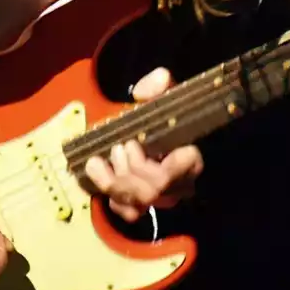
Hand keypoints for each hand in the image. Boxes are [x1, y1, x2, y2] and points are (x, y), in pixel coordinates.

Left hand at [81, 66, 203, 222]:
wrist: (147, 133)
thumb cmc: (159, 119)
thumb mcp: (162, 98)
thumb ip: (160, 86)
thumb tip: (160, 77)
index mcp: (190, 156)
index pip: (186, 166)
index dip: (167, 161)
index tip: (136, 143)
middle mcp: (178, 184)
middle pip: (154, 190)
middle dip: (131, 169)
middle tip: (119, 146)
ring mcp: (159, 198)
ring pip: (138, 204)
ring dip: (116, 182)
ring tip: (103, 159)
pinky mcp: (140, 206)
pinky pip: (125, 211)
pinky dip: (109, 194)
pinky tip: (99, 172)